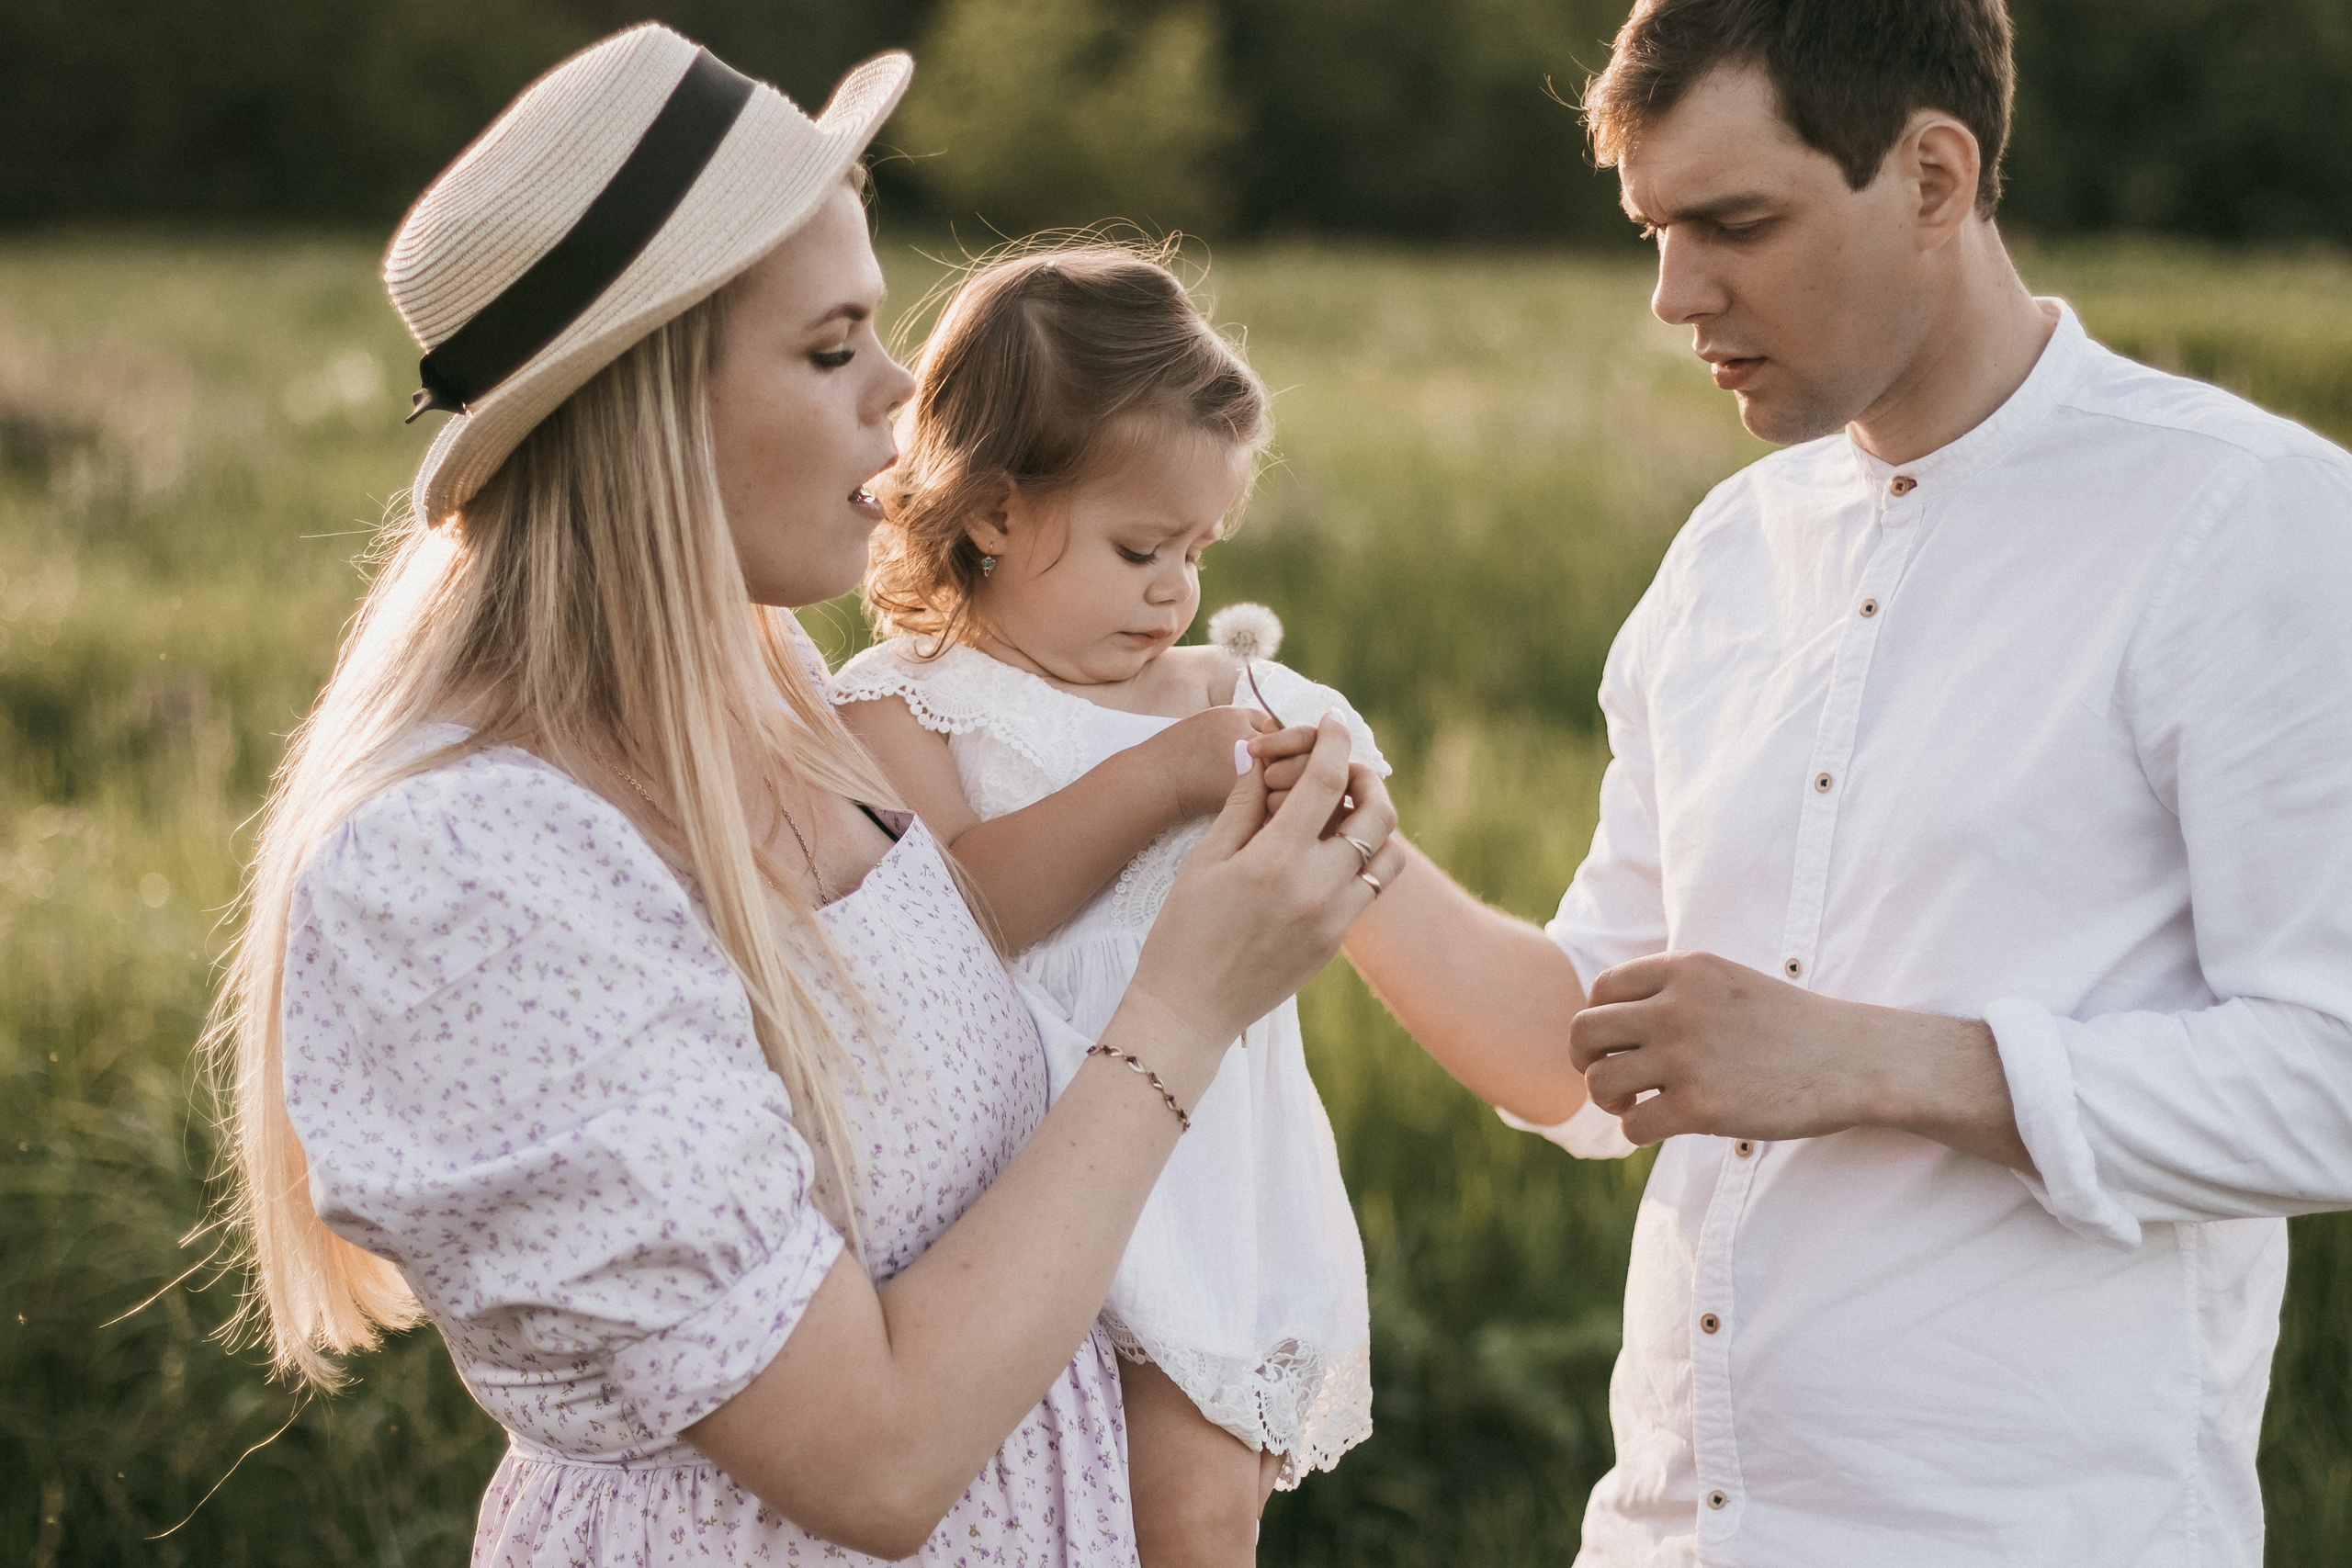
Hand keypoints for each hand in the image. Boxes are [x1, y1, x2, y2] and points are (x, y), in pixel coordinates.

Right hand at [1120, 716, 1405, 1070]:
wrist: (1190, 1011)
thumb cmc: (1182, 932)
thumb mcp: (1203, 861)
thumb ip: (1242, 807)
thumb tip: (1262, 759)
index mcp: (1275, 861)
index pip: (1326, 782)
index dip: (1335, 742)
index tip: (1333, 722)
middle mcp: (1316, 889)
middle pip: (1378, 815)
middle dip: (1368, 780)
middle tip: (1346, 770)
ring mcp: (1333, 920)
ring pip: (1389, 856)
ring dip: (1376, 825)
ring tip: (1346, 814)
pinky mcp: (1336, 944)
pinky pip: (1370, 891)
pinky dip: (1363, 862)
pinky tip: (1331, 854)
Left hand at [1567, 952, 2027, 1166]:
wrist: (1854, 1060)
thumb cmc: (1790, 1027)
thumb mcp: (1729, 983)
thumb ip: (1674, 991)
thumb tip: (1611, 1018)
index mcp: (1685, 969)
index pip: (1601, 990)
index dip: (1600, 1023)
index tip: (1618, 1045)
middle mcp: (1677, 1007)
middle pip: (1584, 1032)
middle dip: (1586, 1061)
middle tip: (1609, 1078)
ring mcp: (1686, 1057)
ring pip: (1599, 1081)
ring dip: (1607, 1099)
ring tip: (1634, 1104)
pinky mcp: (1700, 1107)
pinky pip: (1632, 1124)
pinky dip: (1636, 1131)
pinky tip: (1660, 1127)